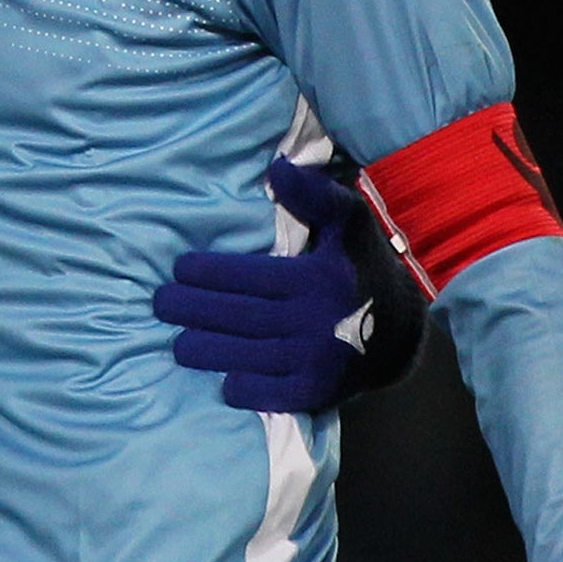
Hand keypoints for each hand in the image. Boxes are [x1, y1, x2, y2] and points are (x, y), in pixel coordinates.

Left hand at [153, 157, 384, 413]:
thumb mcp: (348, 223)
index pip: (251, 276)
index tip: (180, 269)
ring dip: (210, 351)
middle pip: (242, 317)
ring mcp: (319, 361)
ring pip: (251, 355)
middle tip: (161, 304)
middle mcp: (318, 321)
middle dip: (195, 310)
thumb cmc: (362, 267)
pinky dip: (249, 390)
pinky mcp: (321, 392)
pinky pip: (277, 394)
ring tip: (177, 344)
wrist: (401, 332)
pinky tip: (225, 382)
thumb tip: (277, 167)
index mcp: (319, 278)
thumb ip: (313, 195)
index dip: (210, 273)